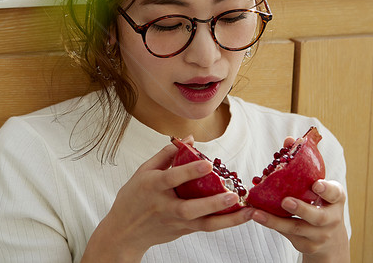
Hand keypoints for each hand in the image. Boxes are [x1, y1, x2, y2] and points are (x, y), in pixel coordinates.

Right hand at [82, 142, 251, 262]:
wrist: (124, 232)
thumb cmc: (133, 198)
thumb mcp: (143, 172)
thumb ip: (166, 155)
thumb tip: (189, 140)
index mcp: (152, 187)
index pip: (172, 178)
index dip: (189, 171)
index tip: (208, 164)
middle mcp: (164, 206)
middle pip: (190, 208)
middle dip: (212, 203)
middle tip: (232, 195)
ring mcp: (175, 222)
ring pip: (203, 225)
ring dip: (227, 220)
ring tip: (247, 212)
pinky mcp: (182, 231)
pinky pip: (205, 227)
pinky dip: (223, 222)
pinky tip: (239, 217)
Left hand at [250, 139, 349, 262]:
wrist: (329, 237)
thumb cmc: (320, 201)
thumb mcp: (318, 183)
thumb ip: (305, 162)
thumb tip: (289, 139)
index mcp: (335, 199)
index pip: (334, 193)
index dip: (326, 189)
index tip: (316, 184)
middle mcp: (331, 218)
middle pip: (318, 217)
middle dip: (302, 209)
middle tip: (286, 201)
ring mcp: (319, 235)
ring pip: (298, 229)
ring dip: (276, 221)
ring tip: (257, 213)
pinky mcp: (307, 245)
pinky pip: (287, 235)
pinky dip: (272, 226)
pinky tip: (257, 217)